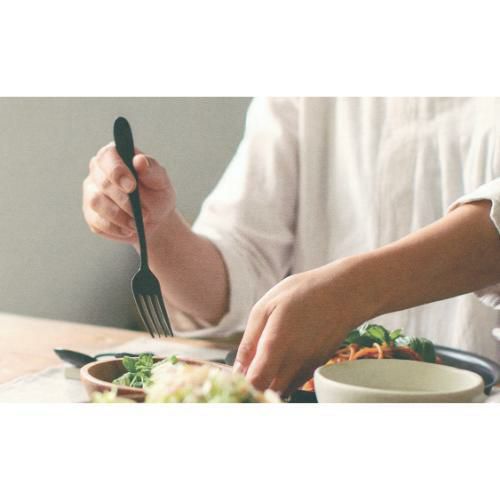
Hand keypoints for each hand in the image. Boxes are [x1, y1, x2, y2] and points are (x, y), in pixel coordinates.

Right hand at [82, 143, 175, 243]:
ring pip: (96, 202)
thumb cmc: (156, 193)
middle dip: (124, 200)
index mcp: (115, 156)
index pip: (108, 156)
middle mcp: (98, 171)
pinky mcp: (91, 214)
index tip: (132, 186)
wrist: (155, 218)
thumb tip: (139, 160)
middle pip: (102, 182)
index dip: (117, 171)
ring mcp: (91, 193)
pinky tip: (128, 230)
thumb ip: (152, 169)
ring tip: (137, 224)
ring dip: (119, 216)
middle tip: (143, 213)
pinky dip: (115, 228)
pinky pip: (97, 222)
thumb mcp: (161, 181)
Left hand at [233, 258, 373, 394]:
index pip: (256, 385)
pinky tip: (278, 362)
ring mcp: (307, 368)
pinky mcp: (316, 367)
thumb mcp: (266, 307)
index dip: (241, 388)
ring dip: (268, 386)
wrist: (344, 293)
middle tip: (243, 374)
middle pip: (268, 394)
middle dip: (253, 389)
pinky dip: (283, 380)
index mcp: (276, 346)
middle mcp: (293, 363)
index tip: (233, 381)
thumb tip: (238, 369)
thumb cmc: (303, 293)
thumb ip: (249, 341)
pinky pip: (294, 383)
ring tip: (259, 366)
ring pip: (282, 391)